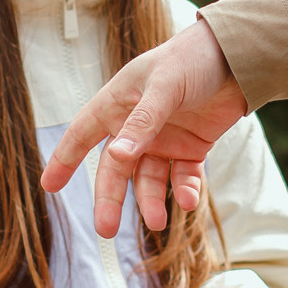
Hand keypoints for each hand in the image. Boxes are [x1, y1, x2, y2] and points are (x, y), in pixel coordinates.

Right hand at [41, 17, 249, 236]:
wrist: (239, 56)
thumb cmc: (192, 59)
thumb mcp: (164, 87)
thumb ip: (142, 122)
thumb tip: (116, 157)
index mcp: (118, 103)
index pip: (82, 133)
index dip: (64, 159)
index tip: (48, 187)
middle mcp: (136, 126)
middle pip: (116, 169)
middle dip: (110, 198)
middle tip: (105, 230)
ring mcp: (163, 140)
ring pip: (149, 180)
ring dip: (151, 201)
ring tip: (158, 222)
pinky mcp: (191, 149)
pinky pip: (182, 178)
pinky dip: (184, 192)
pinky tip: (187, 202)